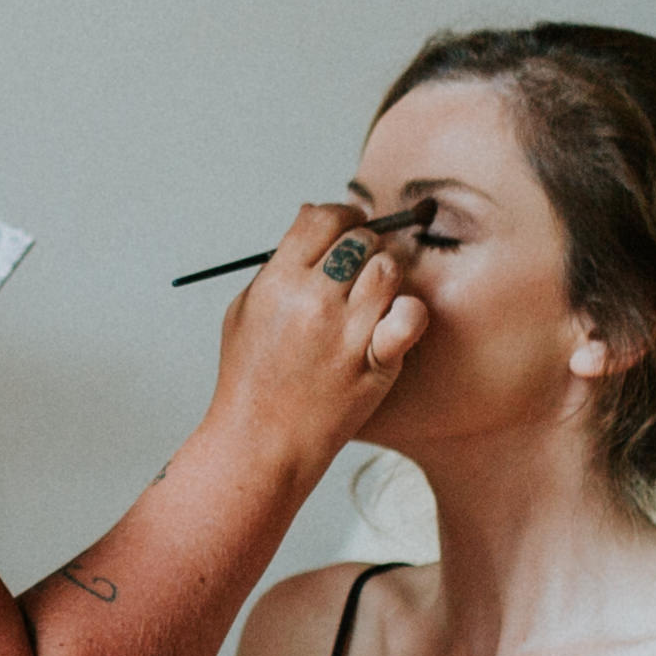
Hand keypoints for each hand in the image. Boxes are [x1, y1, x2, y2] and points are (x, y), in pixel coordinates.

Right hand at [208, 202, 423, 470]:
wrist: (261, 441)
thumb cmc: (250, 377)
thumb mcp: (244, 311)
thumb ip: (277, 264)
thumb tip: (310, 216)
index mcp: (277, 282)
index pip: (322, 217)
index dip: (340, 214)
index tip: (346, 227)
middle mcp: (314, 300)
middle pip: (360, 237)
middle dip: (363, 243)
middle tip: (358, 265)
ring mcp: (348, 331)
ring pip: (389, 267)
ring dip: (384, 274)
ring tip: (372, 294)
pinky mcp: (377, 361)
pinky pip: (412, 314)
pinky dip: (407, 311)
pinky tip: (391, 322)